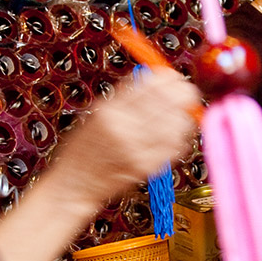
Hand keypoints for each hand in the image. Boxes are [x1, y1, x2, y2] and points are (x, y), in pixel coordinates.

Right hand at [51, 71, 199, 201]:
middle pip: (169, 102)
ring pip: (177, 124)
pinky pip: (176, 147)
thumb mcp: (97, 112)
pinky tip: (173, 135)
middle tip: (186, 93)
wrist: (75, 184)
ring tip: (178, 116)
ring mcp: (137, 150)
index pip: (150, 85)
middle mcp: (123, 129)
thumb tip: (154, 76)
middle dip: (184, 94)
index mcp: (109, 111)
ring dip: (183, 117)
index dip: (169, 78)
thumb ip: (125, 94)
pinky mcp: (147, 167)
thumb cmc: (84, 148)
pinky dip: (180, 138)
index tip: (174, 78)